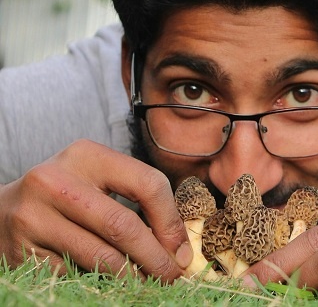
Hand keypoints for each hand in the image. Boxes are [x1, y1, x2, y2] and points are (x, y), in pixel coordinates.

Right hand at [0, 139, 191, 280]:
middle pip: (123, 226)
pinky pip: (75, 273)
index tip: (180, 247)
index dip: (170, 220)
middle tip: (172, 274)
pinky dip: (101, 281)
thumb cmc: (65, 189)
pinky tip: (115, 282)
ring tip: (149, 282)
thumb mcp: (97, 176)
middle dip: (155, 257)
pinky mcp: (23, 252)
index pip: (146, 183)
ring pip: (100, 256)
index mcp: (87, 155)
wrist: (3, 207)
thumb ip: (134, 194)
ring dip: (133, 276)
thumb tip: (175, 240)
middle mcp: (57, 182)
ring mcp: (35, 218)